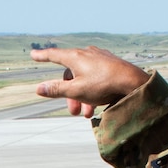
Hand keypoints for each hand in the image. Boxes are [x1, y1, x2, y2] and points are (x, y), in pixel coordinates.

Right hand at [31, 46, 151, 117]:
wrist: (134, 82)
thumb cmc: (104, 85)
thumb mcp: (76, 91)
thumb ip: (56, 90)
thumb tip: (38, 88)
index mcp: (75, 57)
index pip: (53, 55)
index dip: (42, 56)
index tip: (33, 54)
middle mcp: (86, 54)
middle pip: (70, 74)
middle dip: (69, 95)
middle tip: (74, 112)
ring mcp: (100, 58)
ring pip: (84, 78)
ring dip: (82, 97)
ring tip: (88, 113)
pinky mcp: (110, 64)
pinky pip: (96, 78)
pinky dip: (93, 91)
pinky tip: (99, 103)